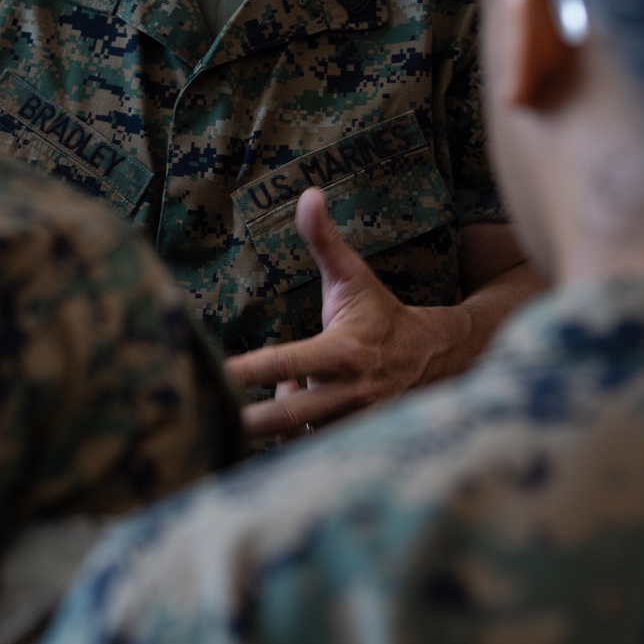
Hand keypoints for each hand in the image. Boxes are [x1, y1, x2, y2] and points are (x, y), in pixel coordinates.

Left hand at [226, 188, 466, 440]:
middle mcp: (349, 394)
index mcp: (343, 352)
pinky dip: (293, 437)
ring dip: (275, 422)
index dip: (246, 372)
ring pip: (298, 436)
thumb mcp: (352, 276)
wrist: (434, 358)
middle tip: (209, 420)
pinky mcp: (356, 443)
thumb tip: (308, 195)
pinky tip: (290, 410)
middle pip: (286, 417)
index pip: (284, 362)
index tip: (213, 375)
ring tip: (273, 394)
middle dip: (247, 422)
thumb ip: (324, 240)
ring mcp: (354, 425)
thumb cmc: (380, 314)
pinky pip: (312, 449)